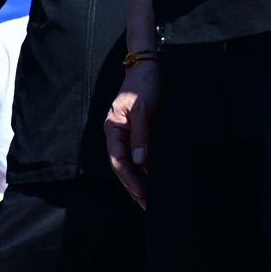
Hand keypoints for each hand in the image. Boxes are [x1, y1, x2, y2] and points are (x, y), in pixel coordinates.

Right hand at [103, 57, 157, 209]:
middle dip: (134, 187)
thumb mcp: (144, 108)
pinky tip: (157, 178)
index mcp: (113, 129)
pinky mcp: (141, 132)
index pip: (119, 161)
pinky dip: (149, 168)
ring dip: (142, 180)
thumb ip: (141, 135)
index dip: (130, 180)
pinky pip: (143, 154)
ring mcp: (129, 134)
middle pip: (124, 166)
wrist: (148, 66)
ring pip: (133, 163)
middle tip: (147, 205)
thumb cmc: (143, 84)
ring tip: (152, 198)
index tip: (141, 195)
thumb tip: (141, 162)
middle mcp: (119, 135)